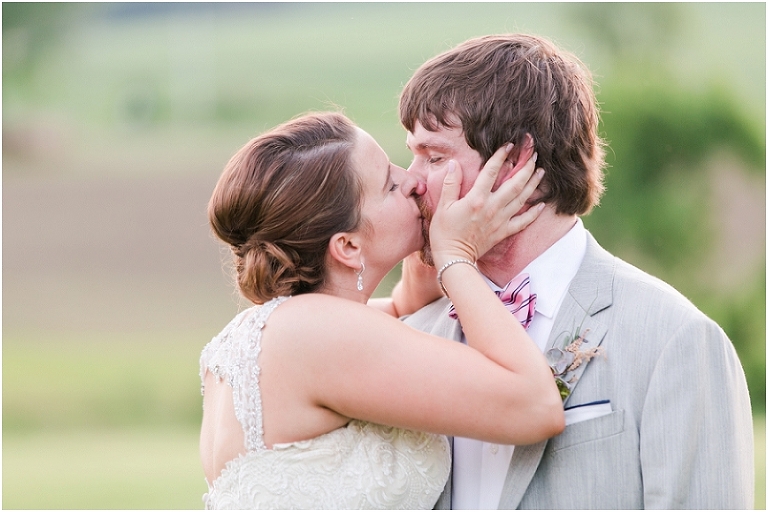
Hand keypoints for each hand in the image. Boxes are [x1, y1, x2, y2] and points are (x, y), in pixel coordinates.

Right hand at [429, 144, 544, 266]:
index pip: (491, 172)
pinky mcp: (503, 232)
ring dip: (533, 184)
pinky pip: (523, 221)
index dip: (501, 156)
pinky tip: (541, 205)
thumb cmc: (444, 233)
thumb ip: (450, 184)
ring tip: (540, 172)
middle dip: (525, 167)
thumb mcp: (442, 206)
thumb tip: (454, 164)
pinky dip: (534, 213)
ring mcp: (500, 220)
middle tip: (533, 155)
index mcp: (477, 199)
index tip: (509, 145)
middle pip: (514, 183)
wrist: (453, 258)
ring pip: (522, 199)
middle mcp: (492, 208)